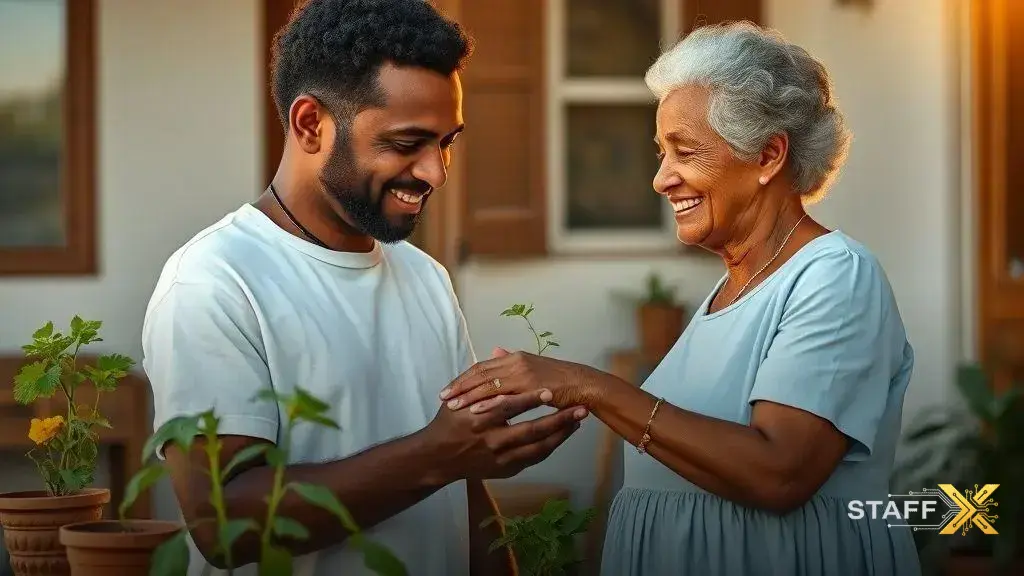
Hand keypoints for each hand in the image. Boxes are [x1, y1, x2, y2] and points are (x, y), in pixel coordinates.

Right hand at [422, 385, 586, 480]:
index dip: (530, 399)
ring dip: (561, 433)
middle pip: (531, 430)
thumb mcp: (459, 399)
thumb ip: (483, 376)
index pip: (509, 407)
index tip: (550, 391)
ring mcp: (501, 458)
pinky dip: (552, 445)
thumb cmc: (450, 423)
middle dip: (559, 419)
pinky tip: (564, 434)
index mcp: (479, 419)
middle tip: (580, 408)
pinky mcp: (507, 469)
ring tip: (578, 420)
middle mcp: (491, 441)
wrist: (437, 458)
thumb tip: (499, 351)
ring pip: (538, 447)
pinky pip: (535, 458)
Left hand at [440, 348, 594, 414]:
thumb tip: (493, 352)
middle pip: (480, 373)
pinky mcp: (532, 387)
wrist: (583, 384)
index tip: (448, 389)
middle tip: (442, 397)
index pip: (481, 367)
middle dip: (460, 386)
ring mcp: (524, 374)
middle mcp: (516, 362)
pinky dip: (489, 402)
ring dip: (469, 394)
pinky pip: (506, 395)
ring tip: (453, 405)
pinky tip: (475, 409)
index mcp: (514, 357)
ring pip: (489, 383)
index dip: (463, 378)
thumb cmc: (557, 380)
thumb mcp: (531, 368)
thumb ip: (510, 361)